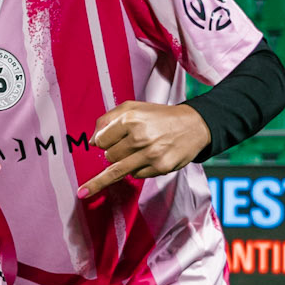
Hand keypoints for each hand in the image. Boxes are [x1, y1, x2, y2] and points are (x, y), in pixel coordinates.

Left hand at [78, 100, 210, 198]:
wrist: (193, 125)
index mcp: (130, 118)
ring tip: (136, 153)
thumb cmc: (158, 117)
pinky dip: (137, 169)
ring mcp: (151, 154)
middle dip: (114, 152)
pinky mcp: (160, 167)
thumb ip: (106, 120)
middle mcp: (140, 136)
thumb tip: (90, 142)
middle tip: (129, 144)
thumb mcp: (132, 108)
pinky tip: (149, 158)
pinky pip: (135, 176)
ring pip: (118, 170)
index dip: (103, 141)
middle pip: (109, 156)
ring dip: (123, 163)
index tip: (110, 139)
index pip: (99, 141)